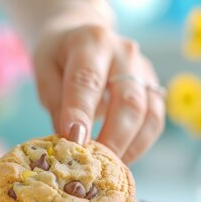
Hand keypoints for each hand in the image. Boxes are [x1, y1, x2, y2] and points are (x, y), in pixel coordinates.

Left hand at [33, 22, 164, 162]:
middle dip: (113, 137)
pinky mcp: (153, 85)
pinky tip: (122, 157)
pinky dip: (140, 143)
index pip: (88, 80)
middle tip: (95, 165)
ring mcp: (144, 69)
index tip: (75, 142)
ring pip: (149, 113)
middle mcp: (124, 52)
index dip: (82, 113)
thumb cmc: (59, 57)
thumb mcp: (45, 72)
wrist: (83, 35)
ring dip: (130, 145)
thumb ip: (56, 104)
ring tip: (108, 166)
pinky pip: (155, 119)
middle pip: (128, 100)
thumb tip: (71, 142)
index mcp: (91, 42)